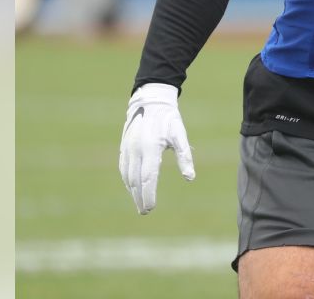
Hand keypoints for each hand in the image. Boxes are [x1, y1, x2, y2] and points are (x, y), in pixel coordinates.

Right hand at [118, 83, 194, 213]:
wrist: (150, 101)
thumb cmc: (168, 120)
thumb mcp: (180, 136)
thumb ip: (185, 157)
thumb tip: (190, 178)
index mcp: (150, 149)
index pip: (147, 178)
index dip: (148, 194)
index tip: (150, 208)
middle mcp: (136, 151)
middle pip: (135, 181)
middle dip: (139, 197)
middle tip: (145, 211)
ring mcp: (127, 149)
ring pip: (127, 176)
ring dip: (132, 191)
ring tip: (139, 203)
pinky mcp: (124, 147)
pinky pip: (123, 168)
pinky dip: (127, 180)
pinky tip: (132, 188)